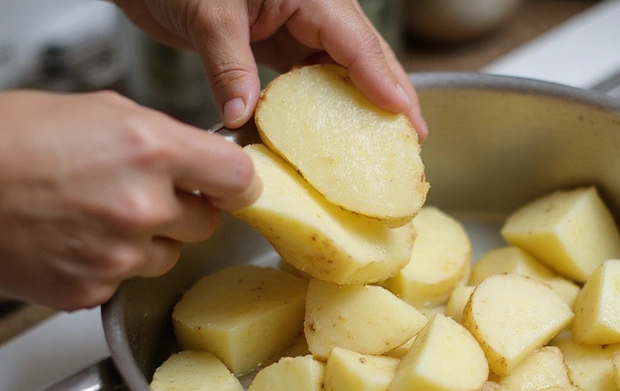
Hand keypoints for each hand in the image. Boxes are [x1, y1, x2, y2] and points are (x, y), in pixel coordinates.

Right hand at [0, 91, 259, 309]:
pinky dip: (109, 268)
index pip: (239, 180)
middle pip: (208, 225)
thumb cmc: (6, 137)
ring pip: (168, 258)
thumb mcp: (101, 110)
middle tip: (142, 197)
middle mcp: (142, 206)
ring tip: (98, 218)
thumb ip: (162, 138)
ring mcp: (118, 255)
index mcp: (152, 151)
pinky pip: (126, 283)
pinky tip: (76, 242)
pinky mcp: (92, 291)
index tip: (228, 189)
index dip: (236, 185)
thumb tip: (198, 160)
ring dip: (147, 243)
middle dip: (184, 212)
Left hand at [113, 0, 426, 139]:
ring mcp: (294, 27)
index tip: (405, 120)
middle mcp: (311, 9)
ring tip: (381, 147)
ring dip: (356, 110)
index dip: (385, 83)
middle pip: (363, 59)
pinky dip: (314, 111)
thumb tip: (241, 117)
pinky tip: (325, 138)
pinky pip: (304, 81)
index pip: (357, 43)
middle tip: (413, 142)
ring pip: (338, 73)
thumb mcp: (207, 13)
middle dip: (390, 99)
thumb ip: (229, 66)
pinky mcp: (273, 44)